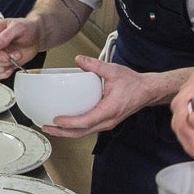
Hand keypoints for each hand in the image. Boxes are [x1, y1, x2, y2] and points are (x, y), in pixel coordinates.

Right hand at [0, 17, 40, 79]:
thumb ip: (5, 35)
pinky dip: (3, 74)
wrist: (36, 37)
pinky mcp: (0, 64)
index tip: (7, 55)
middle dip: (3, 61)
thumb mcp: (18, 27)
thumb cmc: (27, 28)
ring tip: (13, 61)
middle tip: (16, 55)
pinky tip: (11, 68)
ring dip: (2, 68)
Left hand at [39, 56, 155, 137]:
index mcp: (109, 110)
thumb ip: (95, 65)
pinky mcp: (106, 122)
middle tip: (46, 127)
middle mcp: (107, 121)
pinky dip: (75, 128)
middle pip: (81, 132)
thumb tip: (79, 60)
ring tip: (51, 126)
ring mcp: (106, 123)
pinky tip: (66, 123)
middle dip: (62, 132)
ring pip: (84, 132)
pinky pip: (88, 128)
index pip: (86, 121)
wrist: (147, 91)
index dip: (70, 122)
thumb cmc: (134, 84)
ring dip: (67, 132)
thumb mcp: (114, 71)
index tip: (57, 120)